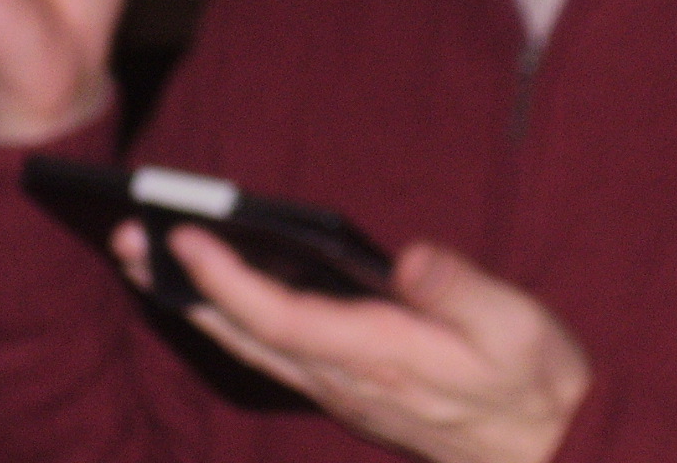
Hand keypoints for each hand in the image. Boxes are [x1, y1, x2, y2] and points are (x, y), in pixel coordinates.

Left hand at [112, 224, 590, 462]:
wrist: (549, 451)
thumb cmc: (534, 383)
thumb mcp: (516, 327)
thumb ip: (459, 288)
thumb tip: (408, 257)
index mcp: (381, 355)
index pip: (281, 317)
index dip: (225, 279)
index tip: (184, 235)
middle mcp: (348, 379)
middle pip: (245, 334)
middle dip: (182, 288)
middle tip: (127, 240)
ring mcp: (345, 391)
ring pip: (251, 348)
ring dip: (196, 304)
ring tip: (151, 263)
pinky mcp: (352, 392)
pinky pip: (273, 355)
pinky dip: (232, 321)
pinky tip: (215, 298)